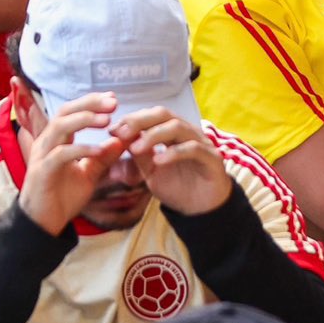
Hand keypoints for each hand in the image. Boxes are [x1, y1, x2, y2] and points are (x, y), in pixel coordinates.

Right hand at [18, 95, 126, 236]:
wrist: (44, 226)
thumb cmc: (63, 198)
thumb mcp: (88, 174)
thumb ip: (103, 157)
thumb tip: (122, 139)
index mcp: (57, 140)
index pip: (72, 111)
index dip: (92, 102)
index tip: (113, 98)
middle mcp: (47, 143)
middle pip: (65, 112)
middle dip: (90, 104)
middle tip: (113, 103)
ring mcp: (42, 156)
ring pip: (60, 127)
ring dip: (84, 119)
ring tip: (107, 119)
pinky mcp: (41, 172)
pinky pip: (61, 154)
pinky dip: (81, 149)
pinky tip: (99, 149)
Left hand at [113, 108, 230, 215]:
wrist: (201, 208)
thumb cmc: (177, 187)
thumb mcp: (151, 172)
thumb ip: (140, 157)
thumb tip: (119, 140)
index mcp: (172, 133)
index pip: (152, 116)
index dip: (133, 119)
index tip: (112, 129)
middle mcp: (186, 132)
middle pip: (164, 114)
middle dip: (141, 121)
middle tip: (122, 133)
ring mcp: (200, 142)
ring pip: (177, 127)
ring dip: (154, 135)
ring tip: (136, 147)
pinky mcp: (211, 157)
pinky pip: (192, 148)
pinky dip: (174, 152)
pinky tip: (159, 160)